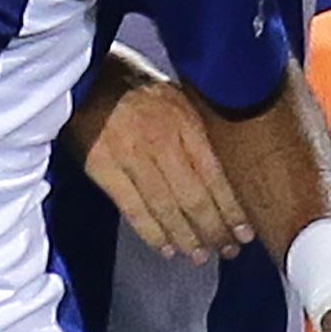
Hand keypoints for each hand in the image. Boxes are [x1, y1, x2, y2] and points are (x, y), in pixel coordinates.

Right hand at [71, 70, 252, 263]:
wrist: (84, 75)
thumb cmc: (133, 85)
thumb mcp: (176, 94)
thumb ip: (200, 127)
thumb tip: (233, 162)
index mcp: (186, 119)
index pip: (218, 174)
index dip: (234, 208)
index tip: (247, 230)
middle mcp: (163, 139)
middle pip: (196, 197)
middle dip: (215, 229)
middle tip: (228, 250)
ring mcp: (132, 154)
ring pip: (167, 208)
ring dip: (187, 238)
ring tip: (200, 256)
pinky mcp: (104, 167)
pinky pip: (134, 209)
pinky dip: (152, 234)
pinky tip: (167, 248)